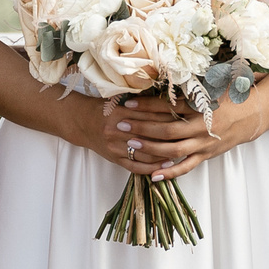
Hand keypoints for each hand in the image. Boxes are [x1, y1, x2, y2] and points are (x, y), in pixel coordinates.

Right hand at [64, 89, 196, 173]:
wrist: (81, 122)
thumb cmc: (104, 108)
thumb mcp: (119, 100)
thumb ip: (142, 103)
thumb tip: (170, 102)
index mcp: (120, 113)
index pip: (150, 117)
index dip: (168, 118)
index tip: (184, 118)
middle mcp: (117, 131)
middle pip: (149, 136)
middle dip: (170, 137)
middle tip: (187, 137)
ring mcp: (115, 147)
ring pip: (145, 154)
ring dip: (163, 155)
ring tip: (180, 153)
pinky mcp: (115, 159)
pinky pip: (136, 167)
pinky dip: (151, 168)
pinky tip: (164, 166)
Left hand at [126, 91, 267, 179]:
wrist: (255, 112)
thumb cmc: (230, 93)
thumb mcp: (212, 82)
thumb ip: (189, 82)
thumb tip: (163, 72)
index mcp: (203, 105)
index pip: (170, 106)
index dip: (147, 105)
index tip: (128, 102)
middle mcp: (203, 126)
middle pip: (168, 131)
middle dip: (143, 128)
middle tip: (122, 125)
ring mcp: (205, 143)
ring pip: (175, 151)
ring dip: (151, 149)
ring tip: (131, 144)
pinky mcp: (207, 154)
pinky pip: (187, 167)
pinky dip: (170, 172)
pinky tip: (153, 175)